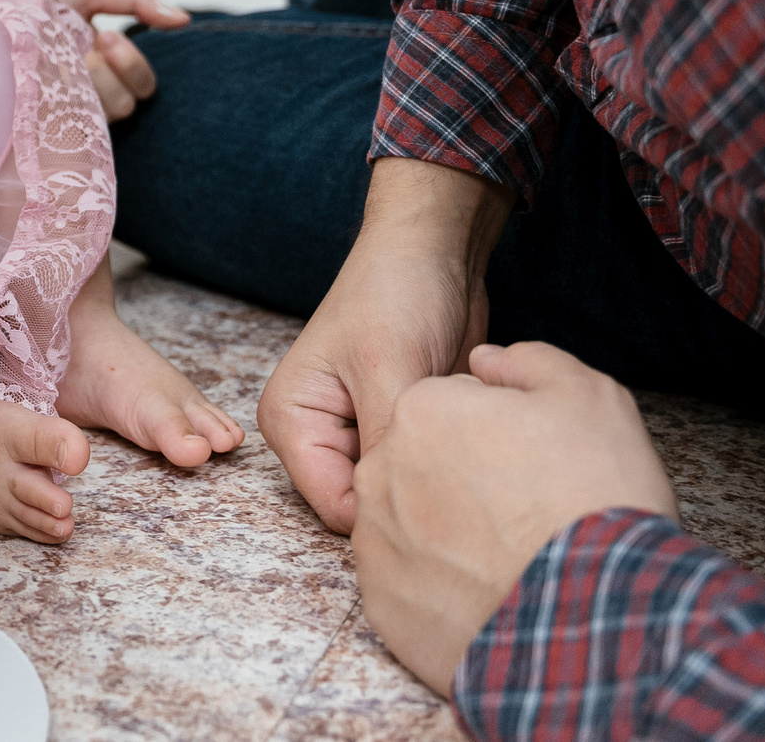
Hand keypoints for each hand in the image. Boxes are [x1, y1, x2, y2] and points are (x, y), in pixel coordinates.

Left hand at [38, 0, 190, 120]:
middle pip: (127, 104)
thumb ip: (134, 0)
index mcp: (103, 67)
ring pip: (100, 116)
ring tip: (56, 60)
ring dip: (83, 85)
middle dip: (111, 72)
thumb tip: (183, 19)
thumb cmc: (30, 2)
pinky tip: (41, 83)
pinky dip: (59, 106)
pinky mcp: (39, 127)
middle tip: (86, 46)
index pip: (141, 86)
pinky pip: (67, 130)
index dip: (130, 64)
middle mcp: (87, 95)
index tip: (103, 38)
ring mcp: (64, 113)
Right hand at [256, 158, 510, 531]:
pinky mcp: (398, 429)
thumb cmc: (396, 292)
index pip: (337, 506)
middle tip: (462, 466)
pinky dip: (450, 460)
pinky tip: (473, 437)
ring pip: (399, 490)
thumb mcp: (388, 368)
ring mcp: (358, 433)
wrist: (435, 252)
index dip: (388, 508)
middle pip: (366, 503)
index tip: (441, 493)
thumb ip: (382, 444)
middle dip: (413, 491)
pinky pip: (423, 470)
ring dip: (435, 474)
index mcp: (291, 422)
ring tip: (469, 444)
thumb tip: (396, 512)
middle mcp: (317, 434)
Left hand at [353, 343, 677, 693]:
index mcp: (419, 412)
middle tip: (519, 507)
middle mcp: (379, 472)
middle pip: (418, 466)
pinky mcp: (383, 605)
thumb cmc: (596, 495)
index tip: (526, 459)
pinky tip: (486, 590)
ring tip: (507, 553)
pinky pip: (405, 583)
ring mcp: (375, 541)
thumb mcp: (585, 396)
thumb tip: (485, 362)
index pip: (446, 410)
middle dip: (460, 479)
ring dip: (445, 533)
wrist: (602, 612)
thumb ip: (527, 363)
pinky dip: (439, 587)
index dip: (492, 433)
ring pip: (406, 524)